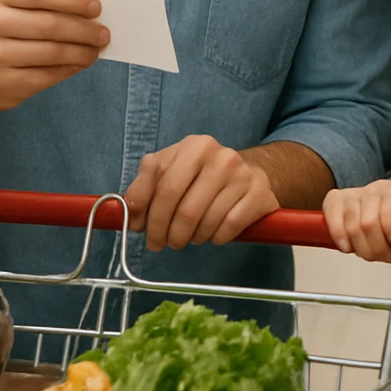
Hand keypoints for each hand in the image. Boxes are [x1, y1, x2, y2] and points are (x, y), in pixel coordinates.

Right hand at [0, 0, 107, 113]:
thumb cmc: (18, 30)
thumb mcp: (26, 8)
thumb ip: (54, 4)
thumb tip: (94, 12)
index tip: (96, 7)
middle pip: (49, 24)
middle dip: (83, 29)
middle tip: (103, 34)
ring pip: (52, 51)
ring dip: (82, 51)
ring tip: (96, 50)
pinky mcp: (5, 82)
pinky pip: (49, 74)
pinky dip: (71, 67)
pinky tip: (81, 63)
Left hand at [124, 135, 279, 250]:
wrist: (250, 174)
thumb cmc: (202, 175)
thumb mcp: (171, 169)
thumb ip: (145, 187)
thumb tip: (130, 217)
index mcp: (195, 146)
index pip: (163, 185)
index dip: (147, 213)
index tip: (140, 230)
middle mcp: (221, 157)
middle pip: (184, 209)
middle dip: (166, 233)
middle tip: (161, 244)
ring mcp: (244, 176)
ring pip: (205, 223)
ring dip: (191, 238)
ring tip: (189, 235)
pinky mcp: (260, 196)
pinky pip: (228, 229)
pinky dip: (215, 238)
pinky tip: (212, 233)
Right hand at [322, 180, 390, 263]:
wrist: (377, 200)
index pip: (388, 210)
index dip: (390, 227)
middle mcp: (370, 190)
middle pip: (369, 223)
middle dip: (377, 248)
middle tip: (383, 256)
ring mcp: (350, 194)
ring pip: (352, 226)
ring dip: (361, 248)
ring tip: (368, 254)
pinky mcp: (333, 200)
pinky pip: (332, 220)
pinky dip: (339, 237)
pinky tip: (347, 247)